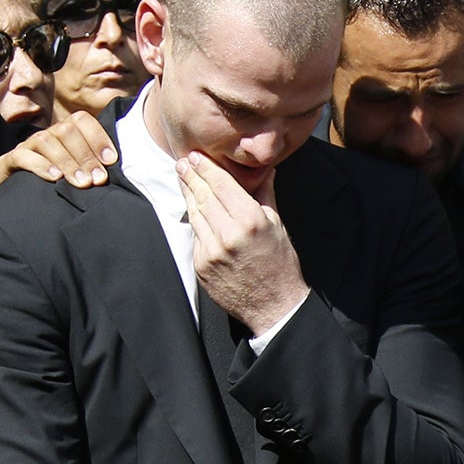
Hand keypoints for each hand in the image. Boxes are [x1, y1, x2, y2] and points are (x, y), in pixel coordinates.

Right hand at [0, 109, 114, 190]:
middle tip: (98, 179)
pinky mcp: (8, 162)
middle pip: (66, 130)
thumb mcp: (82, 175)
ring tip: (82, 182)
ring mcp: (27, 147)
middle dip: (85, 155)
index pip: (82, 120)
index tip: (111, 161)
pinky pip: (21, 157)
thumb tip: (121, 170)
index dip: (98, 137)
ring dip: (67, 161)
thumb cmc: (61, 188)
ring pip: (46, 141)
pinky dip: (40, 166)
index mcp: (66, 134)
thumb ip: (99, 167)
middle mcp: (47, 136)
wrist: (20, 205)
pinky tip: (55, 178)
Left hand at [180, 152, 309, 336]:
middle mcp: (228, 233)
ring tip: (184, 179)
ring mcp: (211, 250)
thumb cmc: (280, 266)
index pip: (221, 185)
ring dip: (187, 194)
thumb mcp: (278, 226)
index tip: (196, 157)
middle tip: (183, 163)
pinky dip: (195, 220)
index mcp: (250, 220)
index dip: (206, 168)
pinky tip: (193, 208)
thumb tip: (266, 171)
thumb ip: (266, 196)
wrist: (274, 305)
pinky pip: (195, 235)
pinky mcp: (201, 264)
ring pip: (194, 214)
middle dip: (191, 176)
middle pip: (203, 196)